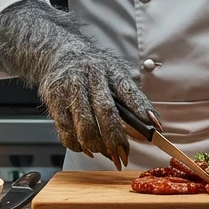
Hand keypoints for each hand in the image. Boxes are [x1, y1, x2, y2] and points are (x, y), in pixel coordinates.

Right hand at [39, 45, 160, 168]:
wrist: (59, 53)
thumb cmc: (94, 70)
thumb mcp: (115, 74)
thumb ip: (133, 100)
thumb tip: (153, 126)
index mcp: (111, 71)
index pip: (129, 91)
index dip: (142, 110)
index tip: (155, 128)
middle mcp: (91, 78)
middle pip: (106, 111)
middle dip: (116, 139)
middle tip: (123, 156)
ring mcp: (71, 89)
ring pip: (84, 126)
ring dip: (97, 146)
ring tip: (106, 153)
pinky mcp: (54, 101)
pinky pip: (66, 131)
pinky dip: (77, 145)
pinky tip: (86, 148)